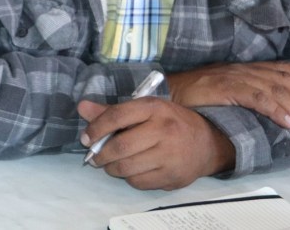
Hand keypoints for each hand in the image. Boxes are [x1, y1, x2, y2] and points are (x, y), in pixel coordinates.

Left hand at [77, 97, 235, 189]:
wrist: (207, 143)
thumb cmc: (169, 122)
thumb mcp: (144, 109)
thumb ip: (112, 111)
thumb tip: (82, 107)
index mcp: (154, 108)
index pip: (117, 116)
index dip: (96, 128)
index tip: (85, 138)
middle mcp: (164, 130)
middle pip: (121, 146)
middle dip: (100, 154)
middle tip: (94, 156)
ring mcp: (171, 156)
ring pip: (128, 168)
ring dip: (111, 168)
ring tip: (109, 164)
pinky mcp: (174, 177)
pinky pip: (139, 182)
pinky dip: (129, 178)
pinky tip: (130, 171)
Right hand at [167, 61, 289, 136]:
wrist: (165, 91)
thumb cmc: (189, 94)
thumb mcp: (219, 89)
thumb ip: (239, 92)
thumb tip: (262, 106)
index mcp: (241, 68)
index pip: (278, 67)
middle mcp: (241, 69)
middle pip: (282, 80)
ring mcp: (234, 78)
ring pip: (275, 90)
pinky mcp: (226, 88)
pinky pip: (258, 99)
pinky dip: (276, 111)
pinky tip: (287, 123)